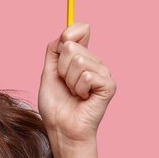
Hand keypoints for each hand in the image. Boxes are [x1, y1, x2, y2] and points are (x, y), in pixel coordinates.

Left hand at [39, 22, 116, 142]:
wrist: (61, 128)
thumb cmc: (56, 105)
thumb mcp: (49, 71)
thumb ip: (55, 48)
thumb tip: (69, 31)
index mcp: (83, 56)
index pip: (80, 29)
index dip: (67, 36)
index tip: (60, 53)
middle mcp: (96, 62)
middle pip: (71, 46)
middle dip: (61, 68)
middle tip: (66, 85)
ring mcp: (104, 73)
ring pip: (78, 61)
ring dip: (70, 81)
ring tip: (74, 93)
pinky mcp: (109, 85)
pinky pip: (87, 75)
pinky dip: (79, 89)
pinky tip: (83, 98)